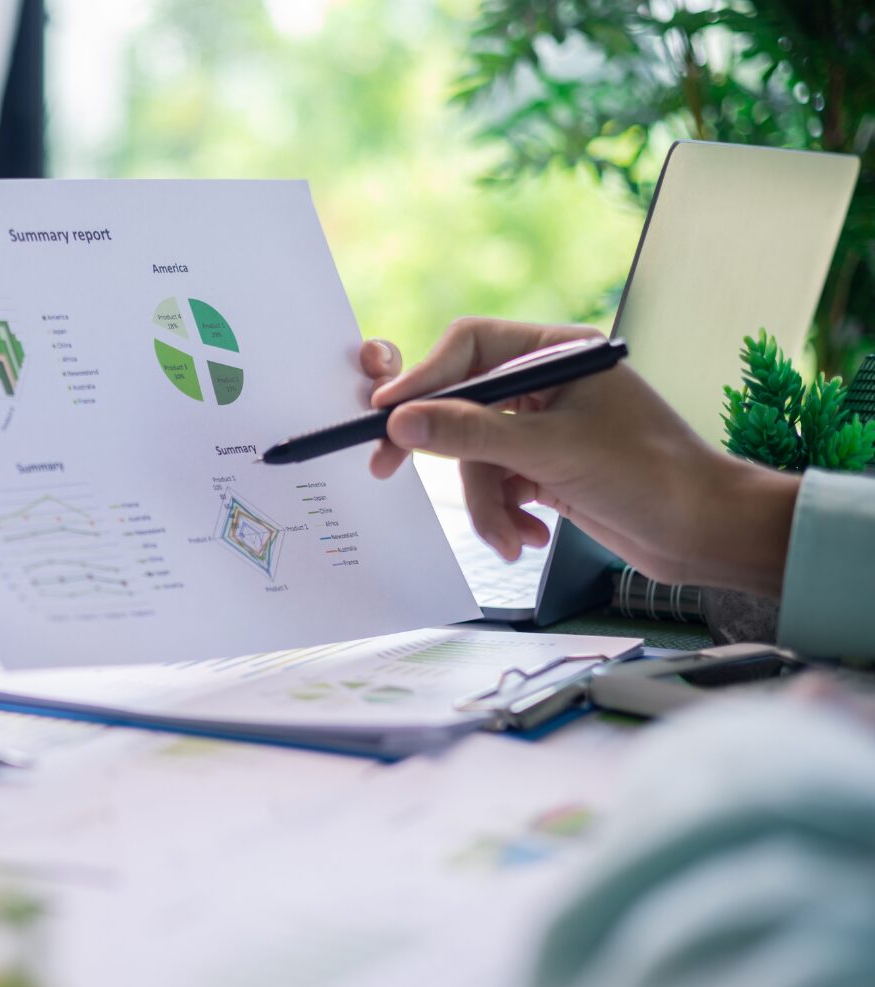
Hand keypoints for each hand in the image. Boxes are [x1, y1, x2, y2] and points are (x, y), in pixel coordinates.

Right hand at [365, 318, 798, 593]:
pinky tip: (530, 536)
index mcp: (556, 353)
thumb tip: (401, 420)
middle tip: (385, 467)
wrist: (705, 534)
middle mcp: (546, 383)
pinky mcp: (544, 468)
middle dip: (444, 452)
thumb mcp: (551, 451)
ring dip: (487, 503)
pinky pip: (495, 485)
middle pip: (462, 406)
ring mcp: (544, 428)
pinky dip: (505, 515)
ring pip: (475, 457)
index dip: (422, 378)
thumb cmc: (651, 476)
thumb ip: (471, 433)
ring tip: (513, 536)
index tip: (385, 414)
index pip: (468, 347)